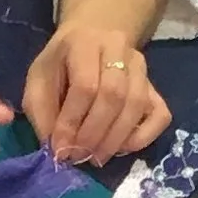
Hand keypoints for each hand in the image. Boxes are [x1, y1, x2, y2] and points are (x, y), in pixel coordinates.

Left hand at [22, 23, 169, 167]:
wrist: (89, 40)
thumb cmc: (59, 67)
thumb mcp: (37, 83)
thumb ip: (42, 114)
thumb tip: (58, 150)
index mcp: (85, 42)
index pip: (85, 86)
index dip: (72, 123)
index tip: (60, 148)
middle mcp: (118, 48)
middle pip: (114, 96)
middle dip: (93, 134)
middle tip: (78, 156)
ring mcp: (141, 67)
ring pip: (136, 106)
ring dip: (114, 140)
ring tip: (95, 157)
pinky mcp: (154, 87)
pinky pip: (160, 115)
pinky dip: (142, 138)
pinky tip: (121, 148)